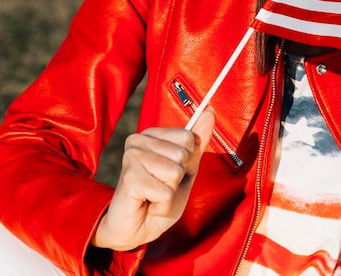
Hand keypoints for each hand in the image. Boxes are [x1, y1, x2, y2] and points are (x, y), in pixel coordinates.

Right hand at [91, 107, 214, 250]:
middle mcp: (139, 140)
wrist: (135, 229)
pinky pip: (166, 192)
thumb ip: (197, 142)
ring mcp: (132, 156)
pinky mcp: (130, 177)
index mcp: (152, 134)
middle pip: (183, 154)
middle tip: (160, 187)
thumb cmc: (160, 198)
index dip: (186, 162)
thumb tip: (210, 112)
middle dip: (178, 178)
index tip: (170, 173)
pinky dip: (162, 205)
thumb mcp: (186, 169)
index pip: (188, 137)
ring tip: (153, 195)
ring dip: (170, 192)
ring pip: (175, 172)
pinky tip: (148, 205)